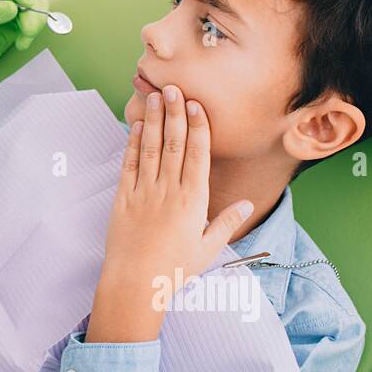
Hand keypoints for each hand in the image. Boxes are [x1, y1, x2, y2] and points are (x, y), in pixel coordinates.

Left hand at [0, 0, 49, 80]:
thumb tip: (12, 8)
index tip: (24, 6)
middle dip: (31, 11)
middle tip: (26, 31)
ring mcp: (12, 1)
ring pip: (37, 3)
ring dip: (34, 23)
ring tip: (21, 41)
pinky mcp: (21, 17)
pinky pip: (37, 18)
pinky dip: (33, 32)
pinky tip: (20, 43)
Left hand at [85, 84, 253, 342]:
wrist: (135, 283)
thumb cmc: (174, 269)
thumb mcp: (208, 249)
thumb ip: (227, 222)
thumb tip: (249, 203)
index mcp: (193, 201)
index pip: (197, 155)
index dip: (197, 127)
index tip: (196, 105)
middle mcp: (169, 191)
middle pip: (174, 144)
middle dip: (174, 114)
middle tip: (173, 88)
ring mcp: (144, 192)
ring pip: (151, 148)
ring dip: (154, 121)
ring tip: (154, 97)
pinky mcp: (123, 198)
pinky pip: (129, 165)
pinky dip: (133, 143)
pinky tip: (136, 125)